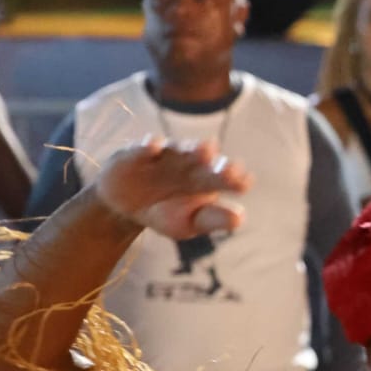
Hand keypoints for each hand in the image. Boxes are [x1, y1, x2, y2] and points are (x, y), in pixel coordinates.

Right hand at [95, 139, 251, 239]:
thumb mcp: (190, 223)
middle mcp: (187, 163)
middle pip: (204, 161)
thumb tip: (240, 219)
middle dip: (217, 162)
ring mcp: (163, 156)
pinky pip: (143, 149)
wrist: (126, 208)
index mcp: (204, 180)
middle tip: (230, 166)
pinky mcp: (136, 154)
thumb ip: (213, 219)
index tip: (245, 183)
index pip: (223, 177)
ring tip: (207, 150)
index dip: (234, 179)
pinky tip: (155, 146)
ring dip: (192, 150)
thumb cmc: (165, 214)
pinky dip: (148, 146)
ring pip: (179, 150)